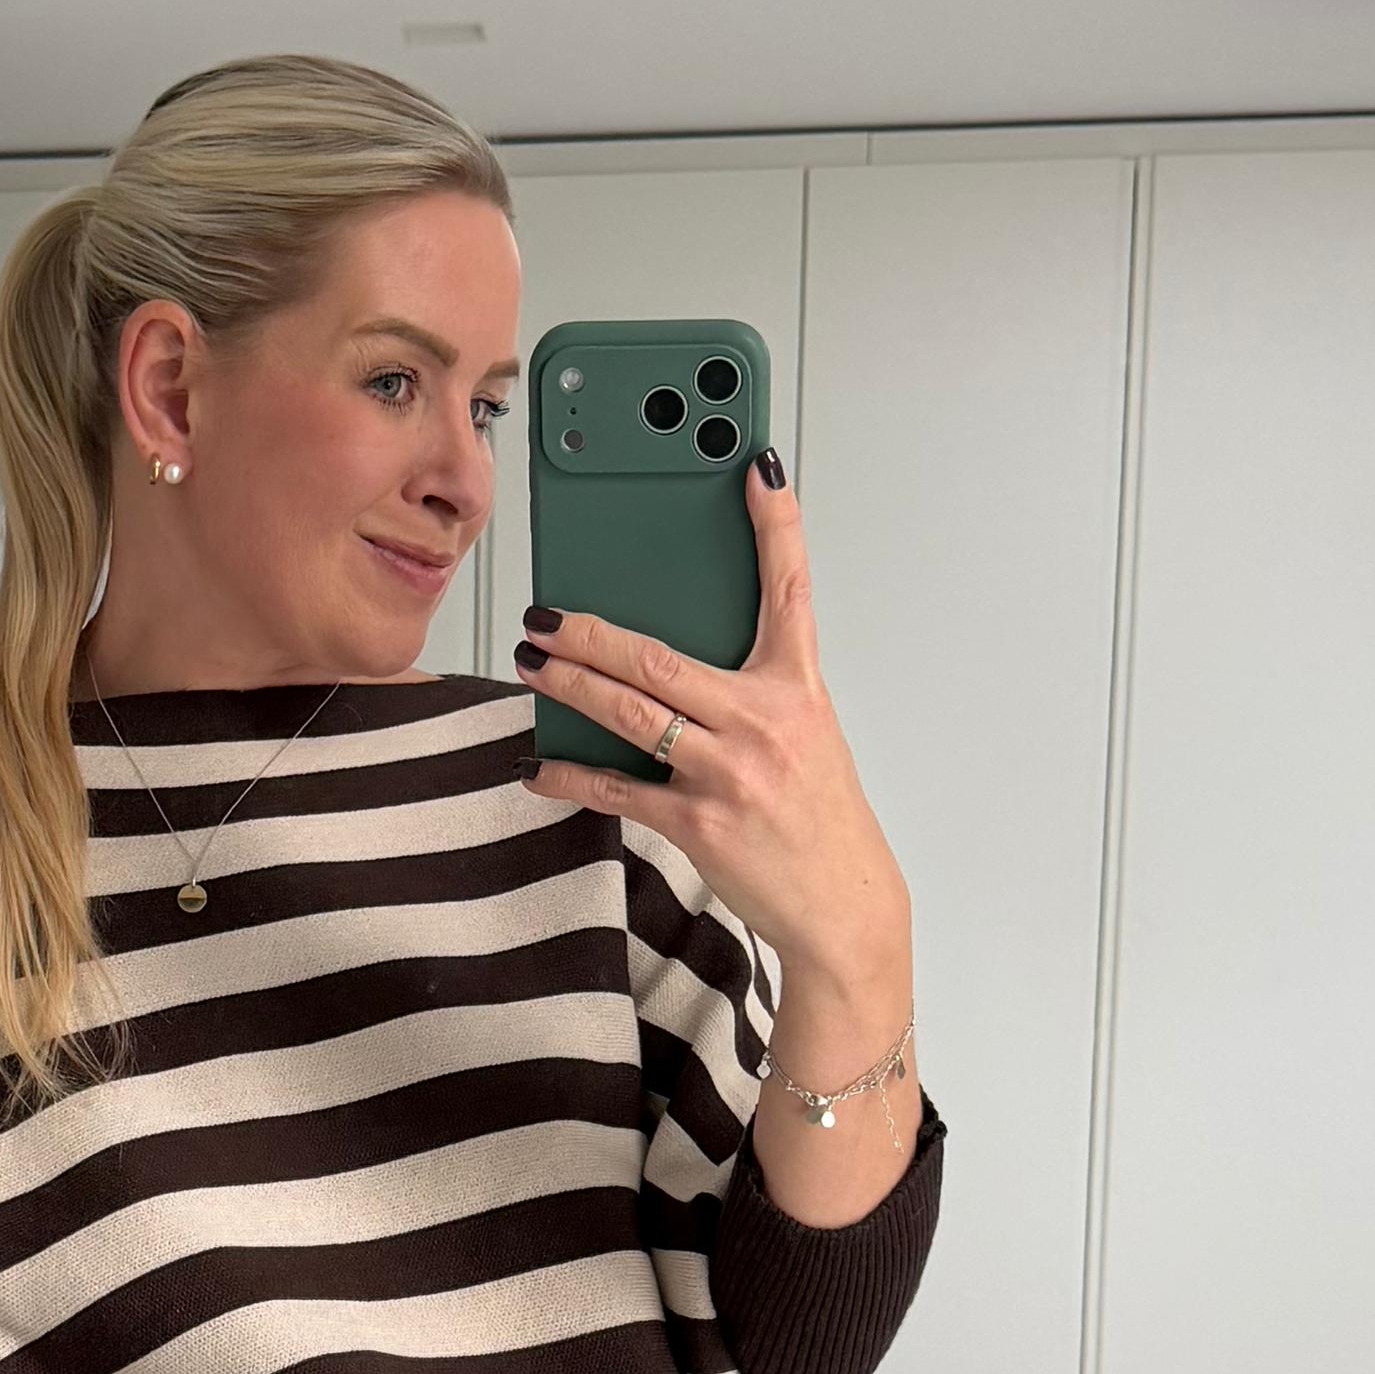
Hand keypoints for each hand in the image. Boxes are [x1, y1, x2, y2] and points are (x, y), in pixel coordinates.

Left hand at [518, 460, 920, 1223]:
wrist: (844, 907)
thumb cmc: (817, 818)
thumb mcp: (802, 736)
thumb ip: (747, 691)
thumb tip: (665, 660)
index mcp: (796, 688)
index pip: (789, 589)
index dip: (775, 523)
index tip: (754, 466)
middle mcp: (765, 721)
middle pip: (662, 657)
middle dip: (593, 630)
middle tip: (544, 611)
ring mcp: (731, 772)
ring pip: (633, 712)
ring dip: (571, 684)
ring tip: (531, 661)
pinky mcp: (701, 822)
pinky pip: (621, 788)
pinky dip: (573, 775)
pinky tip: (539, 764)